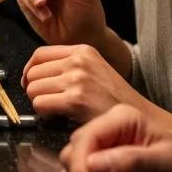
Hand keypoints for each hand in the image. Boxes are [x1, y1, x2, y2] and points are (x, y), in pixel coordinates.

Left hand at [21, 43, 154, 124]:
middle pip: (34, 72)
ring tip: (54, 110)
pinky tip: (57, 118)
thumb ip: (69, 67)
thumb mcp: (95, 71)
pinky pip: (40, 103)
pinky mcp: (75, 99)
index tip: (30, 83)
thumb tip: (36, 73)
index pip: (40, 54)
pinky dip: (43, 113)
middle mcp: (78, 61)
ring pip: (34, 88)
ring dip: (39, 102)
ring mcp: (76, 79)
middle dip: (34, 89)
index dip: (30, 70)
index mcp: (82, 50)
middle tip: (46, 102)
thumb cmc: (116, 101)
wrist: (141, 120)